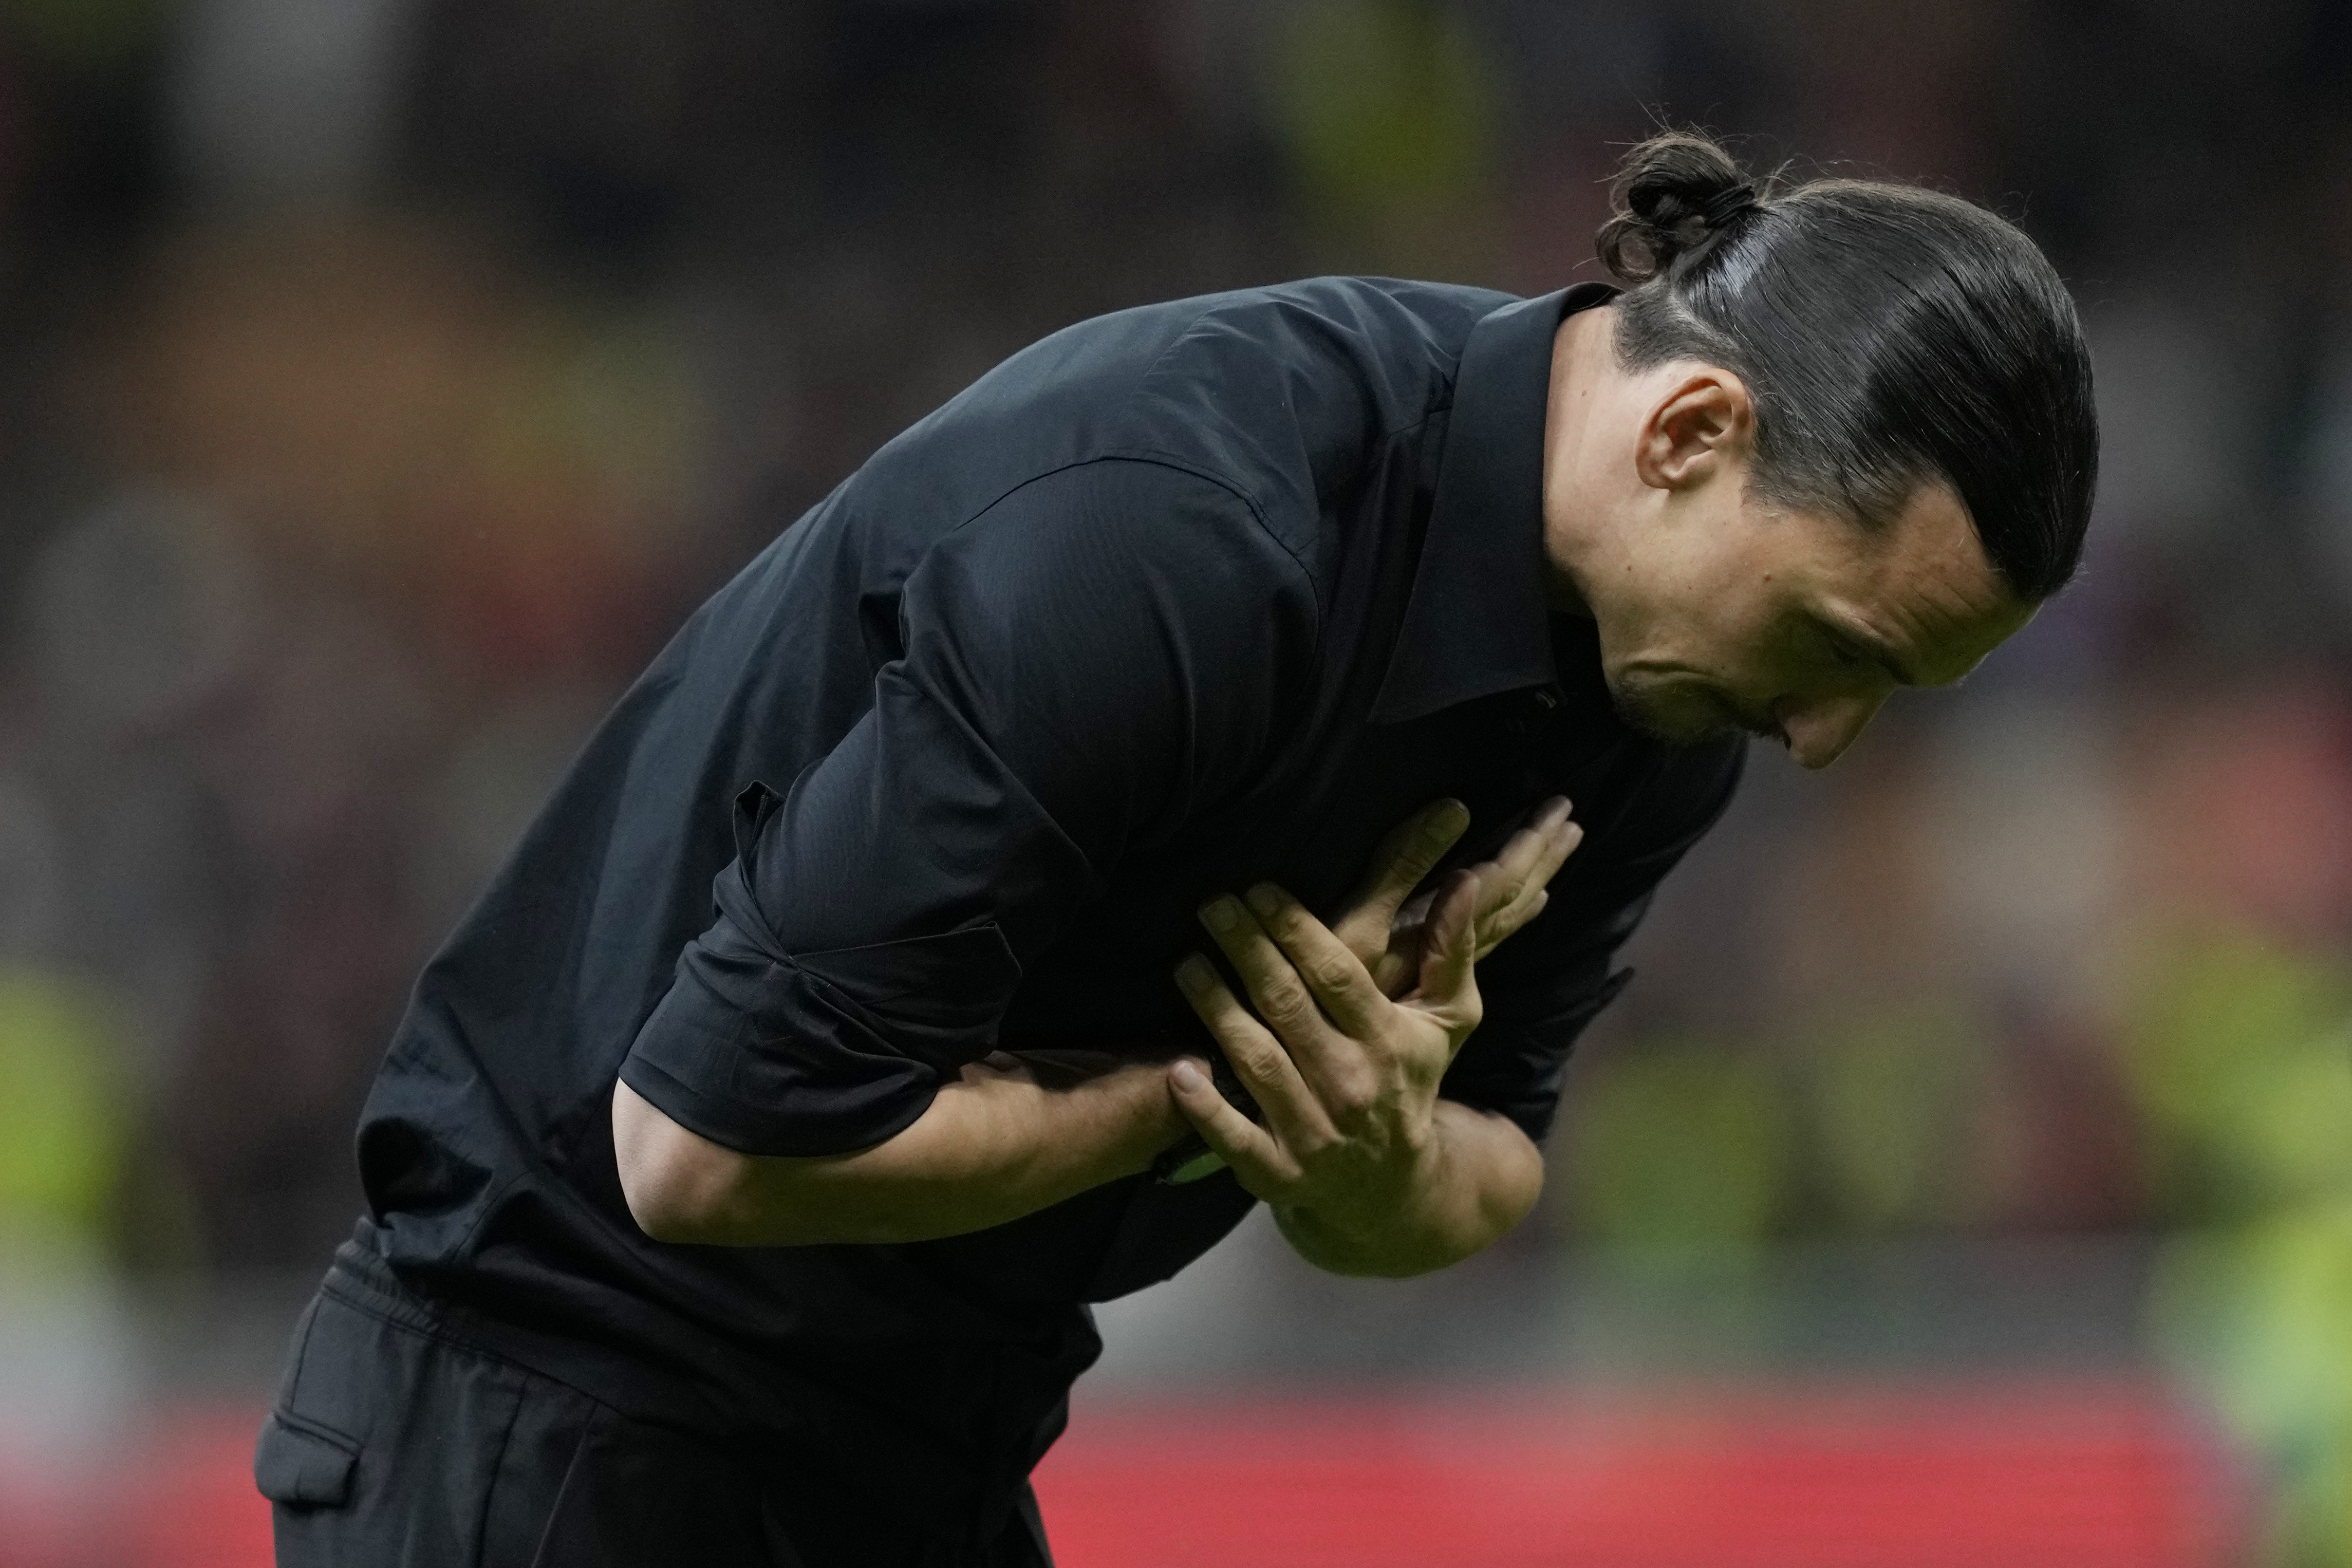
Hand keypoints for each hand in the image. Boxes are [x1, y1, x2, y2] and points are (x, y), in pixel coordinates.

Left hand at [1167, 870, 1483, 1240]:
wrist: (1394, 1188)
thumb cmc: (1410, 1083)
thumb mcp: (1446, 1021)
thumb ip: (1453, 950)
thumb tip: (1465, 879)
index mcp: (1388, 1041)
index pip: (1336, 975)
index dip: (1295, 929)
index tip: (1259, 890)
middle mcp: (1350, 1084)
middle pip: (1287, 1005)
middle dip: (1246, 949)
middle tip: (1211, 905)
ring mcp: (1313, 1133)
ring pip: (1256, 1059)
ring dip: (1216, 1008)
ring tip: (1187, 963)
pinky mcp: (1278, 1172)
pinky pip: (1236, 1139)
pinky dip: (1206, 1109)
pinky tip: (1179, 1072)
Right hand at [1331, 796, 1581, 996]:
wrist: (1316, 1080)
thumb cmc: (1323, 996)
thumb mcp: (1359, 925)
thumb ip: (1402, 869)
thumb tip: (1456, 811)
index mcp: (1438, 933)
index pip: (1499, 884)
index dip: (1528, 847)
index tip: (1562, 810)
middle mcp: (1445, 956)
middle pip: (1506, 902)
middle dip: (1538, 860)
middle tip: (1572, 821)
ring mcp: (1433, 977)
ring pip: (1497, 923)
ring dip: (1526, 885)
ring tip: (1553, 857)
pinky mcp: (1417, 993)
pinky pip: (1477, 944)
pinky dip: (1503, 918)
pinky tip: (1516, 912)